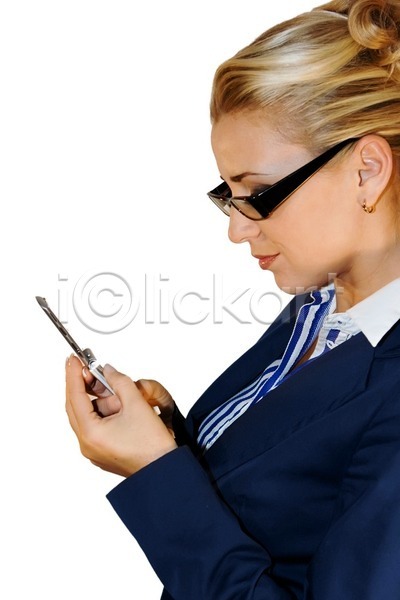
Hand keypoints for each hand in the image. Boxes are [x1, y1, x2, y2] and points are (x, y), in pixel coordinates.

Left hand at [65, 356, 176, 476]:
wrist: (165, 472)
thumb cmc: (153, 447)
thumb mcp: (137, 405)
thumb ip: (120, 382)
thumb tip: (109, 371)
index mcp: (91, 434)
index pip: (75, 396)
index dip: (74, 374)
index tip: (74, 359)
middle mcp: (87, 444)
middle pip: (77, 406)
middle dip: (85, 386)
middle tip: (91, 369)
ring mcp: (94, 450)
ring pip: (89, 415)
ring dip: (101, 400)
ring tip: (121, 394)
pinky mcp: (104, 451)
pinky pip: (98, 425)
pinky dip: (105, 412)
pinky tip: (120, 405)